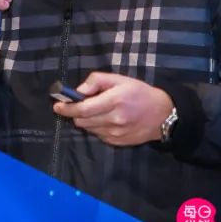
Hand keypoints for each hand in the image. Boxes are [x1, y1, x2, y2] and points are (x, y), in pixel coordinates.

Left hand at [52, 72, 173, 145]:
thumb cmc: (140, 93)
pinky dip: (96, 127)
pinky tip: (105, 119)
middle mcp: (114, 120)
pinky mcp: (118, 142)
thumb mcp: (120, 79)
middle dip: (74, 113)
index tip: (57, 105)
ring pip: (88, 129)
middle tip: (76, 105)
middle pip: (82, 121)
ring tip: (96, 110)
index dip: (67, 108)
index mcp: (114, 101)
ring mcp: (116, 134)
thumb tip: (79, 90)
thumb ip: (97, 81)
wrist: (163, 115)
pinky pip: (98, 135)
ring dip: (85, 120)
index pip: (83, 109)